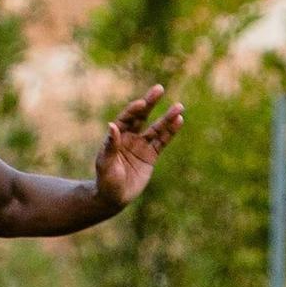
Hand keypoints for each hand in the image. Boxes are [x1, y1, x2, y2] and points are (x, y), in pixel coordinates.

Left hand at [92, 85, 183, 208]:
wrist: (114, 197)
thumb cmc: (105, 181)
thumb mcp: (105, 163)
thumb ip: (110, 146)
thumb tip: (112, 126)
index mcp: (116, 137)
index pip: (126, 119)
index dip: (133, 111)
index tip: (141, 103)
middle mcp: (129, 138)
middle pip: (142, 117)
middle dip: (150, 103)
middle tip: (159, 89)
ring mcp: (141, 146)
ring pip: (156, 128)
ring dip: (167, 118)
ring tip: (179, 106)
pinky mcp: (151, 156)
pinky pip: (163, 141)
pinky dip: (171, 132)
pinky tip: (179, 121)